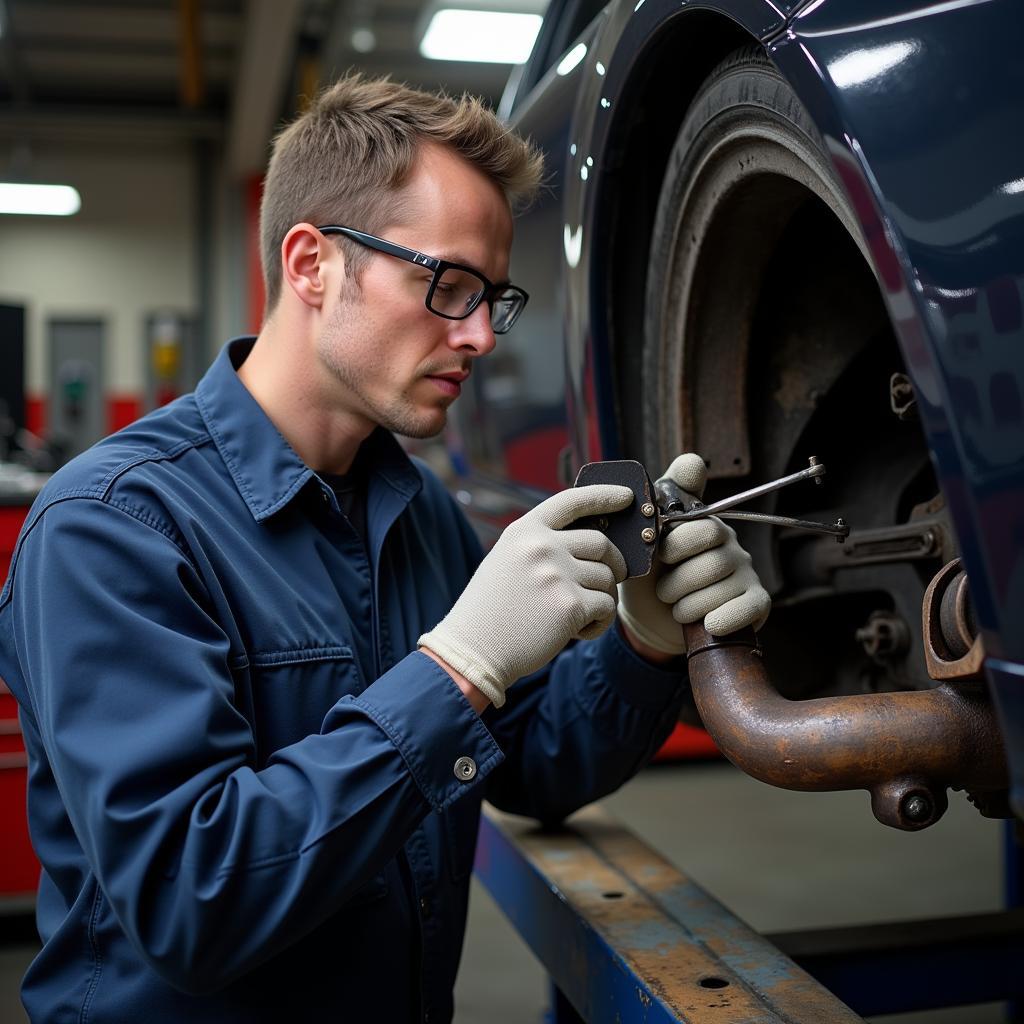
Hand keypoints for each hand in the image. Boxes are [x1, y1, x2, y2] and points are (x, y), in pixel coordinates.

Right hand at [418, 484, 631, 706]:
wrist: (475, 650)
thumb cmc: (493, 610)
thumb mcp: (507, 560)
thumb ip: (542, 545)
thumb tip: (594, 541)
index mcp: (525, 531)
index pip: (572, 501)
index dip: (604, 496)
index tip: (626, 497)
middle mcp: (542, 546)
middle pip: (602, 543)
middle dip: (612, 564)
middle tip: (605, 582)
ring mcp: (557, 574)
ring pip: (608, 578)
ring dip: (601, 598)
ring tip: (577, 615)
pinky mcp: (571, 605)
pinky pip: (607, 607)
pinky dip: (599, 622)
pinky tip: (577, 631)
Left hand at [617, 454, 770, 655]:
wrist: (651, 618)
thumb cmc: (646, 574)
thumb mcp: (642, 539)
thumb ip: (662, 499)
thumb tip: (694, 460)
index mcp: (704, 524)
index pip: (704, 525)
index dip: (679, 543)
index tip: (662, 554)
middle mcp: (730, 544)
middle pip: (712, 561)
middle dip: (678, 582)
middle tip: (663, 590)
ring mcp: (745, 572)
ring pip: (721, 590)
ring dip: (689, 606)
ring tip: (676, 607)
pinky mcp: (755, 602)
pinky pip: (749, 608)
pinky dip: (723, 619)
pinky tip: (707, 623)